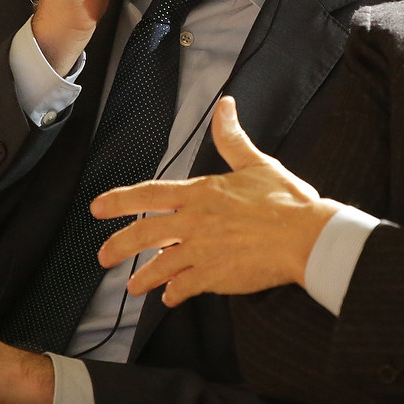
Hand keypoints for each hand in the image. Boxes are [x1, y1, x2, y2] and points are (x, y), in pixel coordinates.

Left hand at [93, 98, 342, 305]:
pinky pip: (184, 288)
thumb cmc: (286, 200)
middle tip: (103, 257)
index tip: (98, 208)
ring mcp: (201, 252)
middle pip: (143, 234)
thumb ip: (232, 138)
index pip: (149, 194)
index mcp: (200, 193)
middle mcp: (194, 222)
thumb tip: (225, 106)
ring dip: (143, 278)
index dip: (119, 200)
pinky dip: (175, 293)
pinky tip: (171, 297)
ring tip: (134, 287)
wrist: (306, 237)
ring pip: (159, 267)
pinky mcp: (214, 277)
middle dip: (118, 247)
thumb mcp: (257, 163)